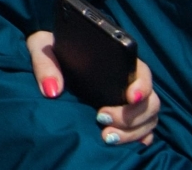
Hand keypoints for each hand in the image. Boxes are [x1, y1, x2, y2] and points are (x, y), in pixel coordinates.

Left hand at [27, 31, 160, 146]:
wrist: (49, 65)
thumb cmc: (51, 51)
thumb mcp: (42, 47)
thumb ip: (45, 64)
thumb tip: (52, 91)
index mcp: (117, 61)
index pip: (143, 72)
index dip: (142, 86)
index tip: (131, 97)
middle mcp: (128, 83)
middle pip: (149, 102)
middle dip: (130, 116)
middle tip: (101, 118)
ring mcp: (128, 103)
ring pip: (148, 120)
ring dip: (131, 132)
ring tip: (105, 136)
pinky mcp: (123, 120)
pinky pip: (143, 133)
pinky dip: (136, 140)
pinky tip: (118, 143)